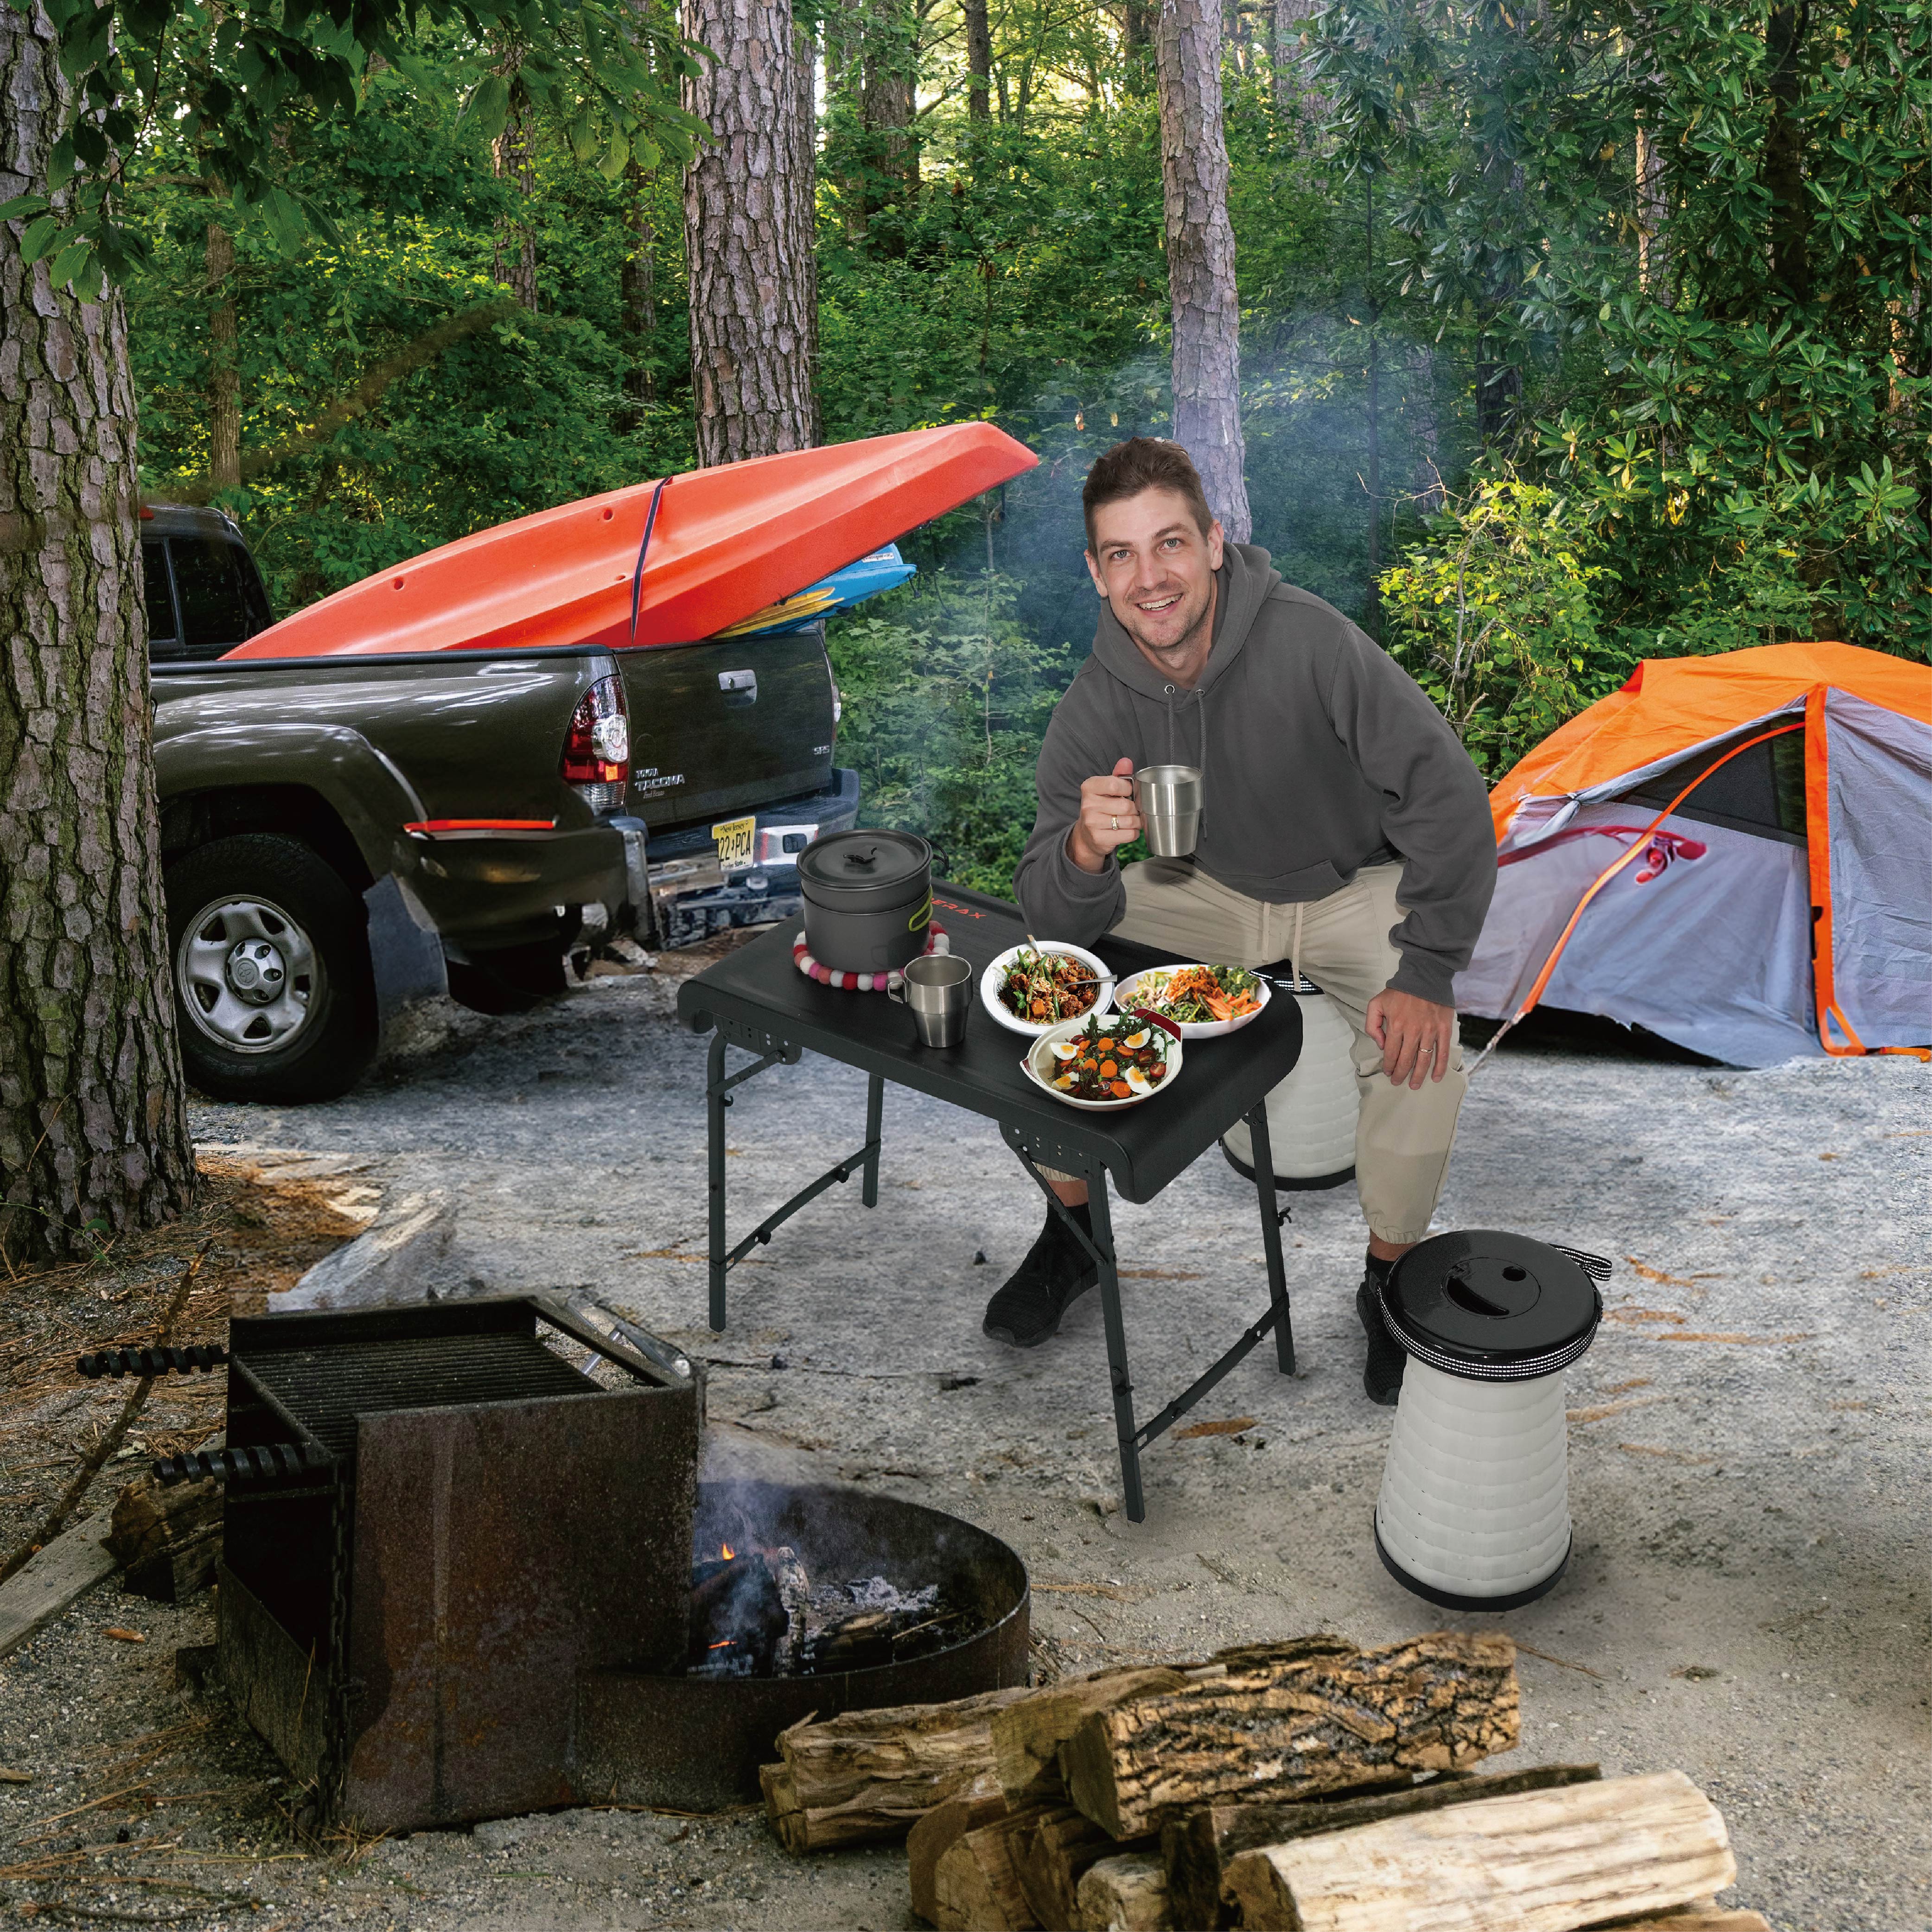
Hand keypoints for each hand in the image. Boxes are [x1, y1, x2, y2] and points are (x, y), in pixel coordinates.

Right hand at [1067, 757, 1141, 873]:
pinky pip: (1129, 835)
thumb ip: (1118, 775)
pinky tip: (1127, 830)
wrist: (1086, 835)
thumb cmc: (1100, 808)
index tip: (1128, 792)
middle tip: (1131, 809)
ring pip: (1129, 821)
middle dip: (1134, 808)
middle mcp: (1088, 805)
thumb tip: (1126, 762)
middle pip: (1126, 805)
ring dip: (1136, 822)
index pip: (1115, 784)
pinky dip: (1134, 833)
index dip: (1128, 789)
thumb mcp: (1106, 789)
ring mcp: (1092, 823)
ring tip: (1131, 820)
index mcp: (1089, 787)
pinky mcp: (1099, 839)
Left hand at [1367, 988, 1455, 1088]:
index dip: (1389, 1066)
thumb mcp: (1376, 1003)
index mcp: (1396, 1026)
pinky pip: (1442, 1052)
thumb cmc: (1399, 991)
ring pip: (1424, 1059)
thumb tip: (1381, 1045)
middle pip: (1406, 1060)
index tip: (1388, 1073)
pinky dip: (1440, 1067)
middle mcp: (1413, 1031)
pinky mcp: (1444, 1029)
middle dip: (1401, 1074)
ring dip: (1419, 1075)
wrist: (1424, 977)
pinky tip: (1436, 1077)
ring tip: (1415, 1085)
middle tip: (1398, 1082)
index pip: (1391, 1053)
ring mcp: (1430, 1031)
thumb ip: (1372, 1025)